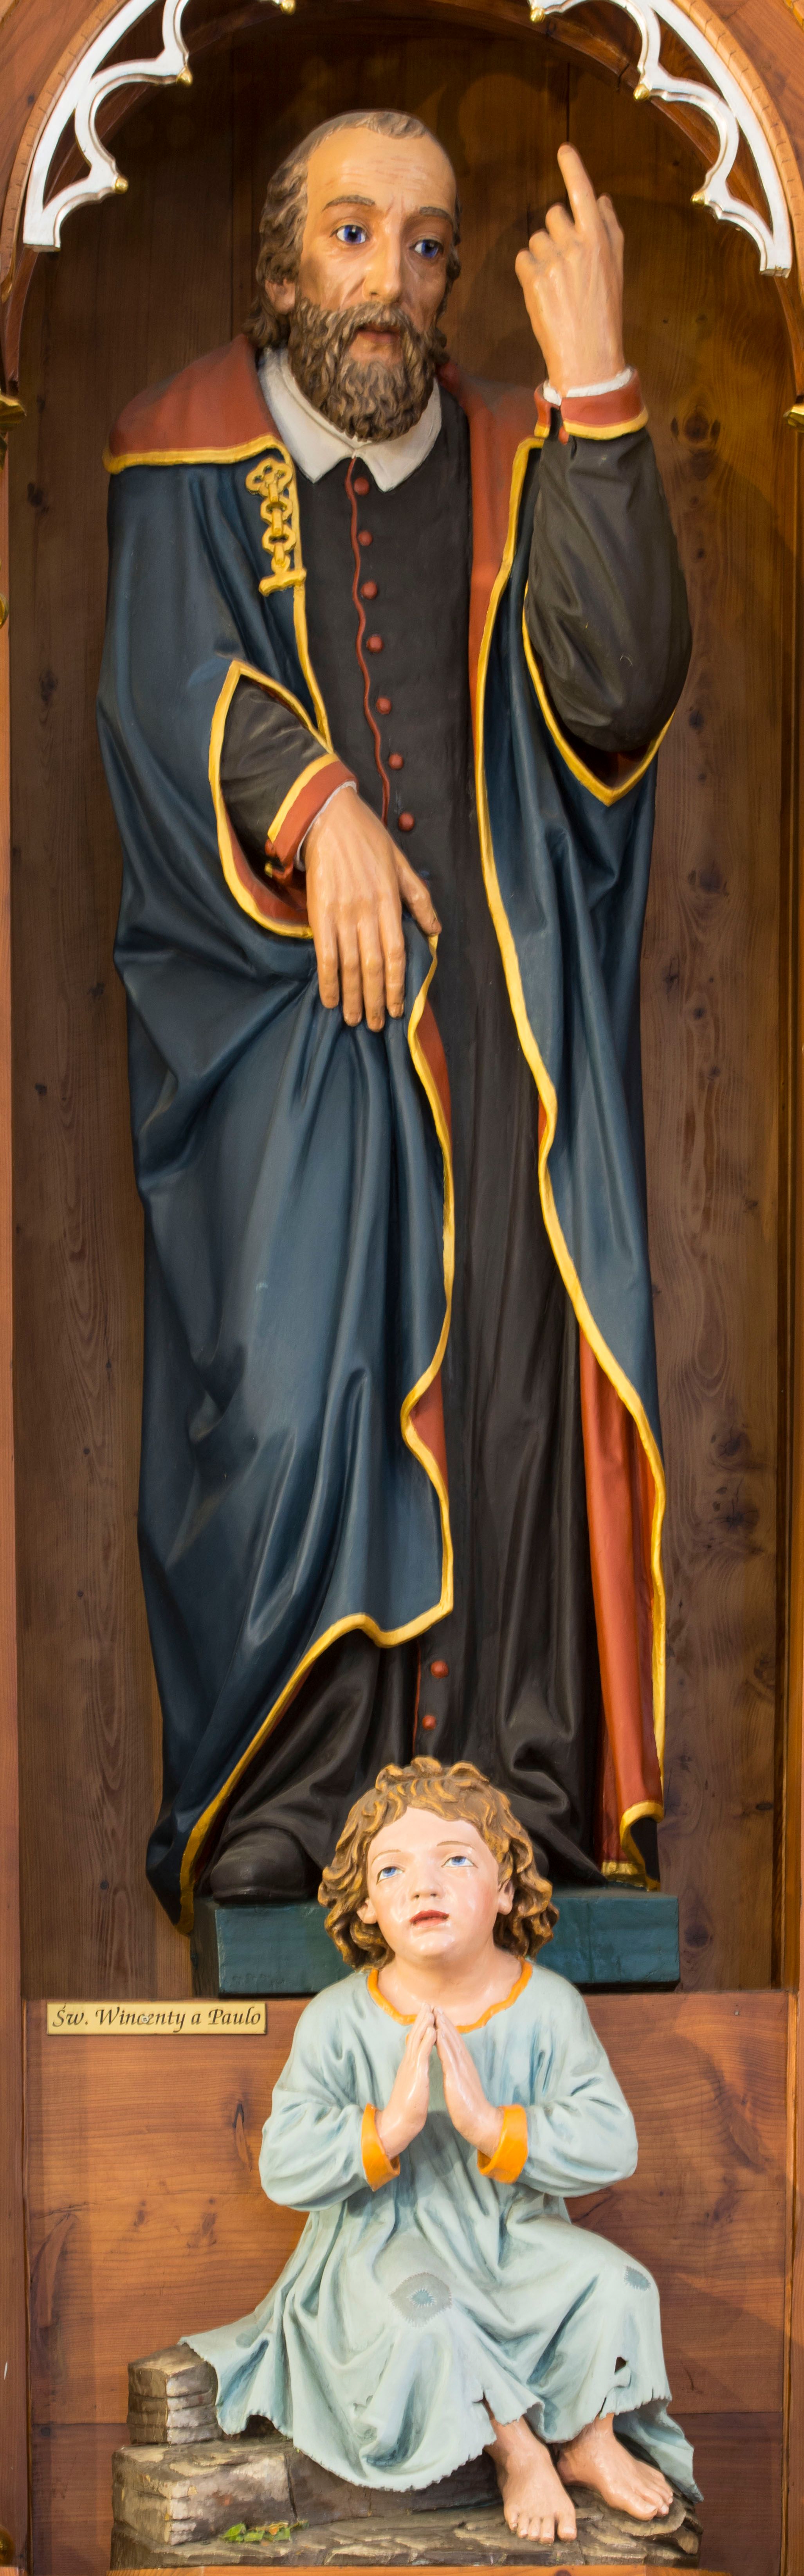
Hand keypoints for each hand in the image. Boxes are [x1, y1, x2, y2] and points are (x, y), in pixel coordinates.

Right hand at [304, 788, 439, 1030]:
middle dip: (375, 1000)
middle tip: (376, 1025)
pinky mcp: (319, 912)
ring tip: (354, 1020)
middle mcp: (366, 911)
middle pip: (372, 966)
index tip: (398, 1009)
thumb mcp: (401, 863)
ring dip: (352, 997)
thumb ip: (419, 898)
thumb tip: (435, 931)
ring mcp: (341, 913)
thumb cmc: (369, 840)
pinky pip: (323, 953)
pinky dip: (326, 979)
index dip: (396, 985)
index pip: (396, 952)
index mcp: (389, 901)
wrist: (329, 818)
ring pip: (349, 965)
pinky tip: (328, 999)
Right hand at [375, 2006, 436, 2159]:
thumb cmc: (407, 2107)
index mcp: (410, 2066)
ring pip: (418, 2041)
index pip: (415, 2041)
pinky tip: (434, 2030)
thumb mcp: (412, 2084)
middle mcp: (409, 2063)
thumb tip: (417, 2063)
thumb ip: (414, 2072)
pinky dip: (427, 2041)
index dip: (420, 2026)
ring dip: (424, 2024)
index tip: (426, 2012)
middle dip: (422, 2019)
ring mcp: (412, 2068)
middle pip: (415, 2036)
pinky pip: (422, 2055)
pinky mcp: (416, 2076)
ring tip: (431, 2010)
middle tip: (428, 2003)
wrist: (399, 2123)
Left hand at [435, 2010, 502, 2159]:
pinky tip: (438, 2031)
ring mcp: (461, 2069)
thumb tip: (452, 2065)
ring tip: (436, 2011)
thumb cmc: (469, 2106)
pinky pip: (449, 2056)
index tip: (438, 2013)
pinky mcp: (456, 2077)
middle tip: (436, 2005)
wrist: (480, 2121)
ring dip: (443, 2026)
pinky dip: (444, 2042)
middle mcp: (464, 2063)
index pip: (454, 2042)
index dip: (446, 2027)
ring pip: (451, 2042)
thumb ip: (458, 2072)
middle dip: (444, 2021)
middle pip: (453, 2038)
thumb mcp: (462, 2084)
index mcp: (463, 2065)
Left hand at [515, 144, 624, 395]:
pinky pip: (522, 259)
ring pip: (536, 237)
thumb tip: (602, 199)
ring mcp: (554, 261)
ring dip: (541, 255)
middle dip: (556, 233)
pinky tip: (543, 291)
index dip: (573, 167)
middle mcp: (577, 244)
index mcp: (600, 239)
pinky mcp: (534, 279)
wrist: (589, 355)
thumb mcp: (616, 269)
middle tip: (566, 264)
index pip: (583, 191)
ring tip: (556, 283)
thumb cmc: (605, 312)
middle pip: (553, 214)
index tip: (564, 148)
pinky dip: (529, 272)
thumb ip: (610, 229)